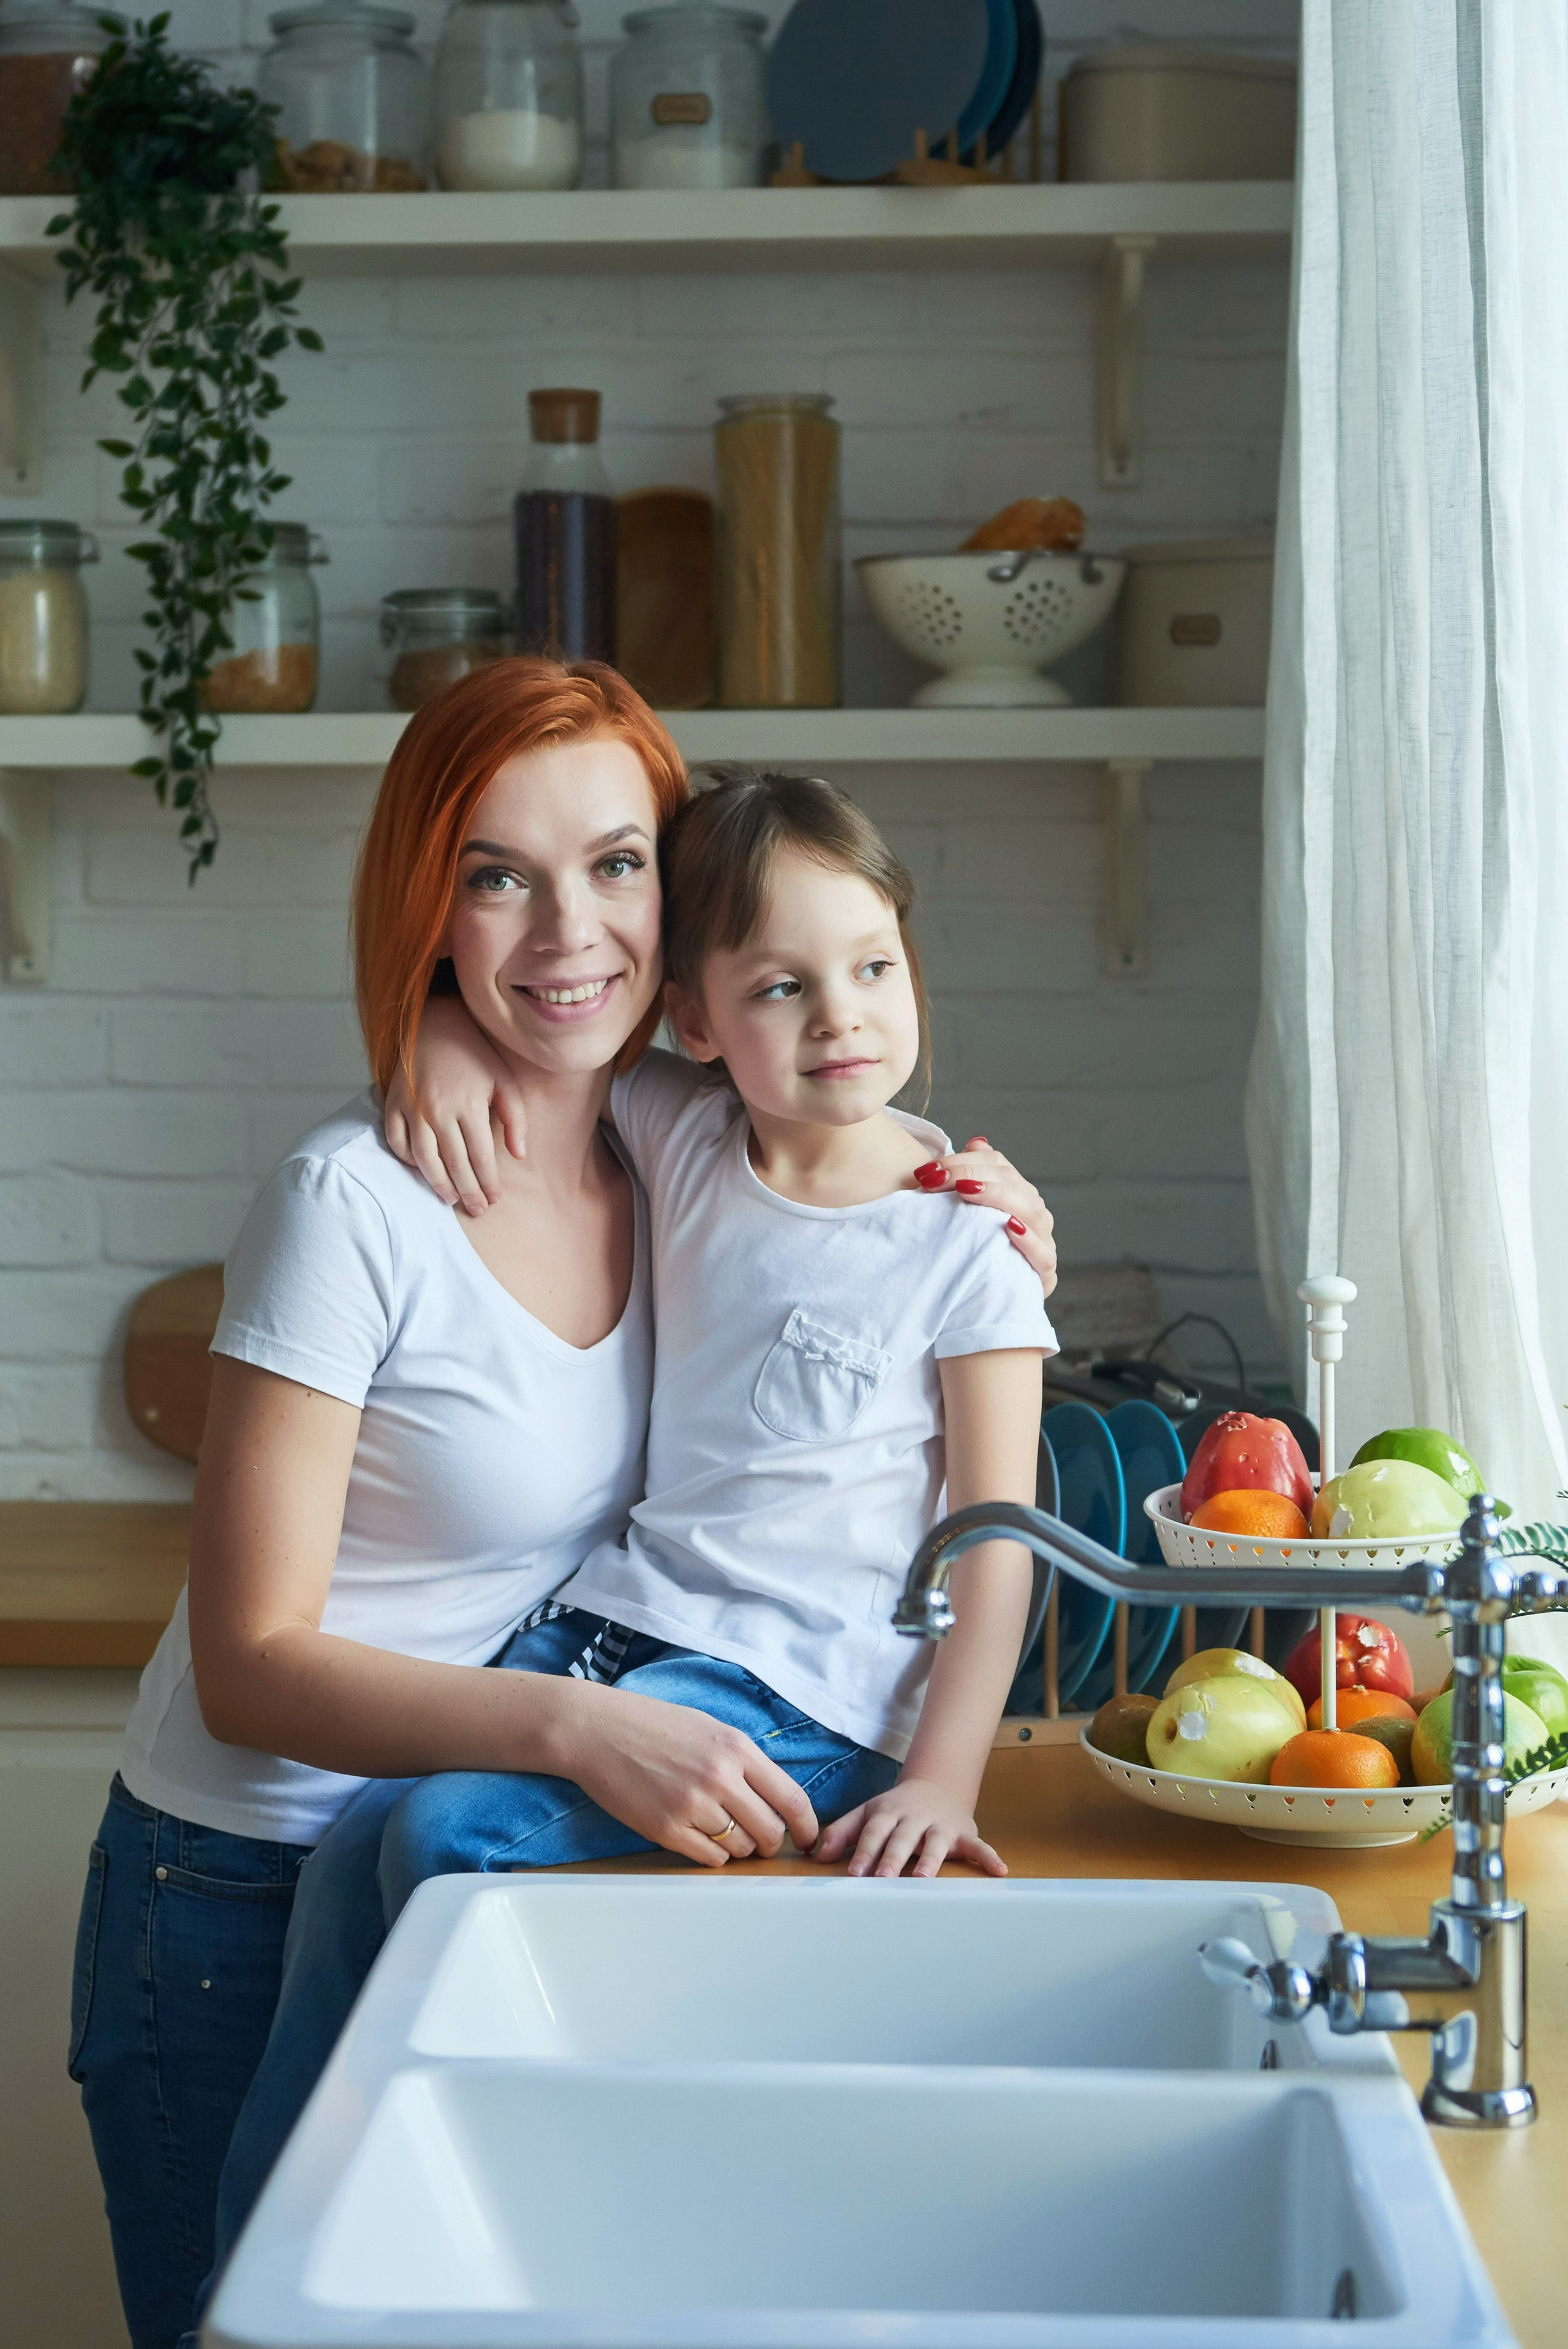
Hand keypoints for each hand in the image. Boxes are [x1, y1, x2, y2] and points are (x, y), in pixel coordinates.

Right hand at [382, 997, 526, 1216]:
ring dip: (438, 1184)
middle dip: (468, 1191)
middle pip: (454, 1163)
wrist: (434, 1024)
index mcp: (469, 1103)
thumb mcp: (504, 1079)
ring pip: (424, 1158)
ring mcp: (412, 1107)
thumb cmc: (475, 1055)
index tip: (494, 1198)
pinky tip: (423, 1170)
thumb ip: (515, 1117)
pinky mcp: (393, 1103)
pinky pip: (397, 1141)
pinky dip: (408, 1159)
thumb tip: (518, 1154)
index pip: (481, 1156)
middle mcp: (438, 1108)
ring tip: (451, 1199)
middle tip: (477, 1209)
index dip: (488, 1182)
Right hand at [557, 1681, 820, 1870]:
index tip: (810, 1839)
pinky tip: (700, 1836)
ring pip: (740, 1848)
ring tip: (720, 1828)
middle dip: (772, 1841)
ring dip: (738, 1847)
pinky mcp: (666, 1829)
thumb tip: (775, 1798)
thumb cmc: (652, 1725)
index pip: (792, 1799)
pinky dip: (712, 1855)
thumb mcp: (709, 1729)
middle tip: (760, 1839)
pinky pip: (710, 1859)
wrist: (597, 1730)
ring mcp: (693, 1805)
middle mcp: (720, 1777)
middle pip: (771, 1831)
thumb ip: (744, 1761)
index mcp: (736, 1748)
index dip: (808, 1827)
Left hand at [811, 1777, 1005, 1879]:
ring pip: (935, 1842)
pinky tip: (999, 1870)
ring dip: (931, 1860)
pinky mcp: (963, 1834)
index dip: (864, 1851)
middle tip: (882, 1879)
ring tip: (925, 1878)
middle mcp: (914, 1818)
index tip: (854, 1872)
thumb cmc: (896, 1810)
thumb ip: (842, 1832)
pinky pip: (979, 1846)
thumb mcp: (867, 1813)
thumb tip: (818, 1855)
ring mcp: (940, 1826)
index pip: (874, 1832)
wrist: (936, 1786)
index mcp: (888, 1813)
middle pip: (902, 1838)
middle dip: (892, 1858)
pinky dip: (989, 1857)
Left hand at [910, 1137, 1057, 1298]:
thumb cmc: (970, 1251)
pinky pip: (1043, 1256)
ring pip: (1032, 1211)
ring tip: (968, 1190)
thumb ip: (972, 1176)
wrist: (980, 1303)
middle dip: (972, 1175)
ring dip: (999, 1198)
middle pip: (1013, 1183)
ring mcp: (1043, 1242)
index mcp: (1018, 1193)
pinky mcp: (1044, 1276)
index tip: (928, 1170)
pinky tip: (1009, 1227)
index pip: (998, 1165)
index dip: (964, 1161)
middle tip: (936, 1179)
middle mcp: (1034, 1214)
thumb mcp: (966, 1214)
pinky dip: (1028, 1240)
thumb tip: (977, 1143)